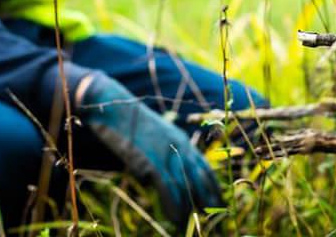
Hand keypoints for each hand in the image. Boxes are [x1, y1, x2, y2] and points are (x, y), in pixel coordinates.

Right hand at [75, 72, 221, 226]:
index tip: (219, 202)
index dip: (213, 187)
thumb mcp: (155, 137)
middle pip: (200, 179)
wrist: (116, 109)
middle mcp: (180, 147)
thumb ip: (165, 155)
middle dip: (208, 201)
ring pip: (186, 187)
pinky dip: (174, 206)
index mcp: (182, 140)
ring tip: (191, 226)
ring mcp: (167, 154)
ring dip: (190, 209)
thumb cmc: (132, 124)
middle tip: (212, 219)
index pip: (205, 167)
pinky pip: (168, 188)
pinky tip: (176, 219)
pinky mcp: (152, 161)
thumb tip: (162, 180)